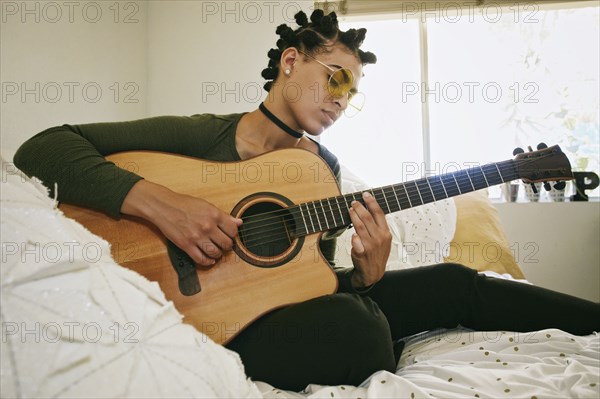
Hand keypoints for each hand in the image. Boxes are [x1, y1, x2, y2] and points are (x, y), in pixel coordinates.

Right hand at [122, 180, 241, 265]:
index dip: (233, 235)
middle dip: (227, 246)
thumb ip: (224, 216)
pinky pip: (201, 259)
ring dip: (218, 254)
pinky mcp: (186, 245)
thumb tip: (239, 222)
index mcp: (214, 214)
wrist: (164, 206)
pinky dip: (207, 262)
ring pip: (215, 253)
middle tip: (224, 245)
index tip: (230, 236)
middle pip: (226, 244)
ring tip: (217, 251)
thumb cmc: (184, 204)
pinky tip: (209, 259)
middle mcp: (207, 226)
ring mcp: (197, 237)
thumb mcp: (207, 205)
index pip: (233, 231)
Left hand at [349, 191, 391, 287]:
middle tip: (353, 202)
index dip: (372, 202)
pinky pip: (355, 241)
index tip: (365, 194)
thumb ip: (379, 227)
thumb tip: (370, 209)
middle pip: (367, 218)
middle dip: (359, 207)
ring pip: (359, 227)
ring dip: (353, 216)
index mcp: (385, 233)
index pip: (379, 213)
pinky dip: (353, 237)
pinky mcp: (361, 253)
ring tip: (350, 210)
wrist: (373, 273)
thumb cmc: (377, 254)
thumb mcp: (383, 240)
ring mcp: (370, 246)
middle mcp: (379, 238)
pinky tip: (352, 233)